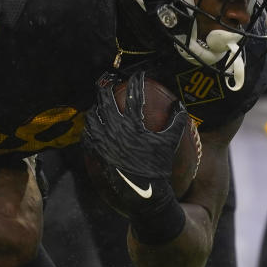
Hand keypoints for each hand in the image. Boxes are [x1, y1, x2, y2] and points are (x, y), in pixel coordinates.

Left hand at [81, 72, 187, 218]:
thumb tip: (180, 104)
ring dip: (96, 106)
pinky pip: (87, 134)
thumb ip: (177, 121)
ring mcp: (102, 140)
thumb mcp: (170, 142)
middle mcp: (115, 129)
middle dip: (106, 84)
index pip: (134, 94)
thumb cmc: (158, 166)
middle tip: (108, 78)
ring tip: (98, 103)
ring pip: (92, 115)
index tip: (137, 74)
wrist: (142, 191)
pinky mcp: (94, 151)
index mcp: (133, 124)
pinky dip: (90, 128)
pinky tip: (92, 126)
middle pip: (104, 98)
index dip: (136, 80)